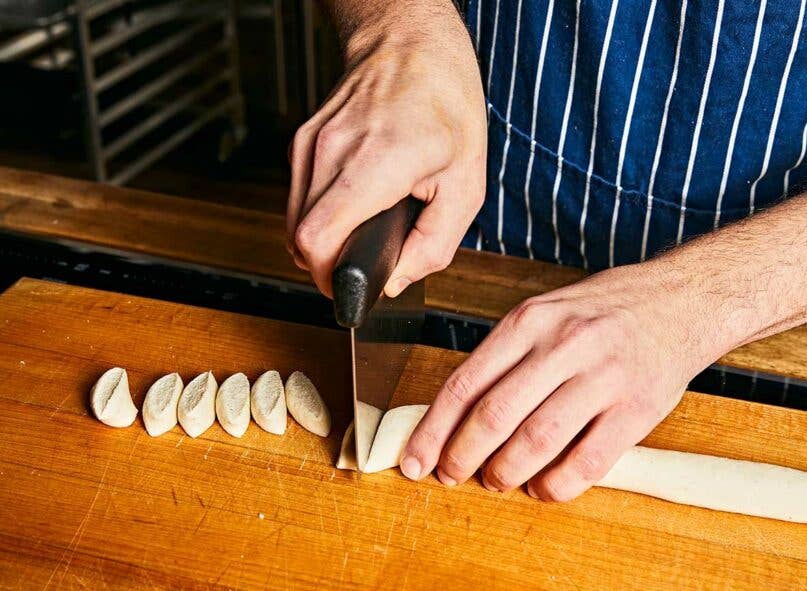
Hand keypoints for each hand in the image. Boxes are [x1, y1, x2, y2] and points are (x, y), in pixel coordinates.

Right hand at [287, 0, 485, 296]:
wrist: (412, 42)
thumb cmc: (445, 105)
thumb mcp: (466, 185)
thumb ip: (433, 245)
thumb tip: (397, 281)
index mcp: (377, 162)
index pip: (318, 240)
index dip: (329, 277)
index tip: (349, 287)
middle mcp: (333, 150)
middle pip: (300, 238)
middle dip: (328, 264)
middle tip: (361, 264)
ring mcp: (311, 142)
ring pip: (294, 220)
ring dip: (322, 239)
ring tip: (360, 230)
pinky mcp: (302, 139)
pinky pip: (299, 196)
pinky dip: (320, 213)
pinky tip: (351, 204)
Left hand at [400, 262, 720, 500]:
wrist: (684, 299)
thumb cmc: (607, 310)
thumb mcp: (548, 313)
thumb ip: (507, 357)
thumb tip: (458, 414)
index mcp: (530, 321)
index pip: (465, 384)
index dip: (433, 431)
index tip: (415, 461)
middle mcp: (563, 346)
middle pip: (493, 417)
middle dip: (462, 457)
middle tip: (452, 477)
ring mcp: (602, 378)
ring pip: (535, 442)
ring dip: (506, 473)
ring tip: (498, 481)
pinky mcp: (636, 409)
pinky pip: (586, 462)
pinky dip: (556, 485)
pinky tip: (544, 487)